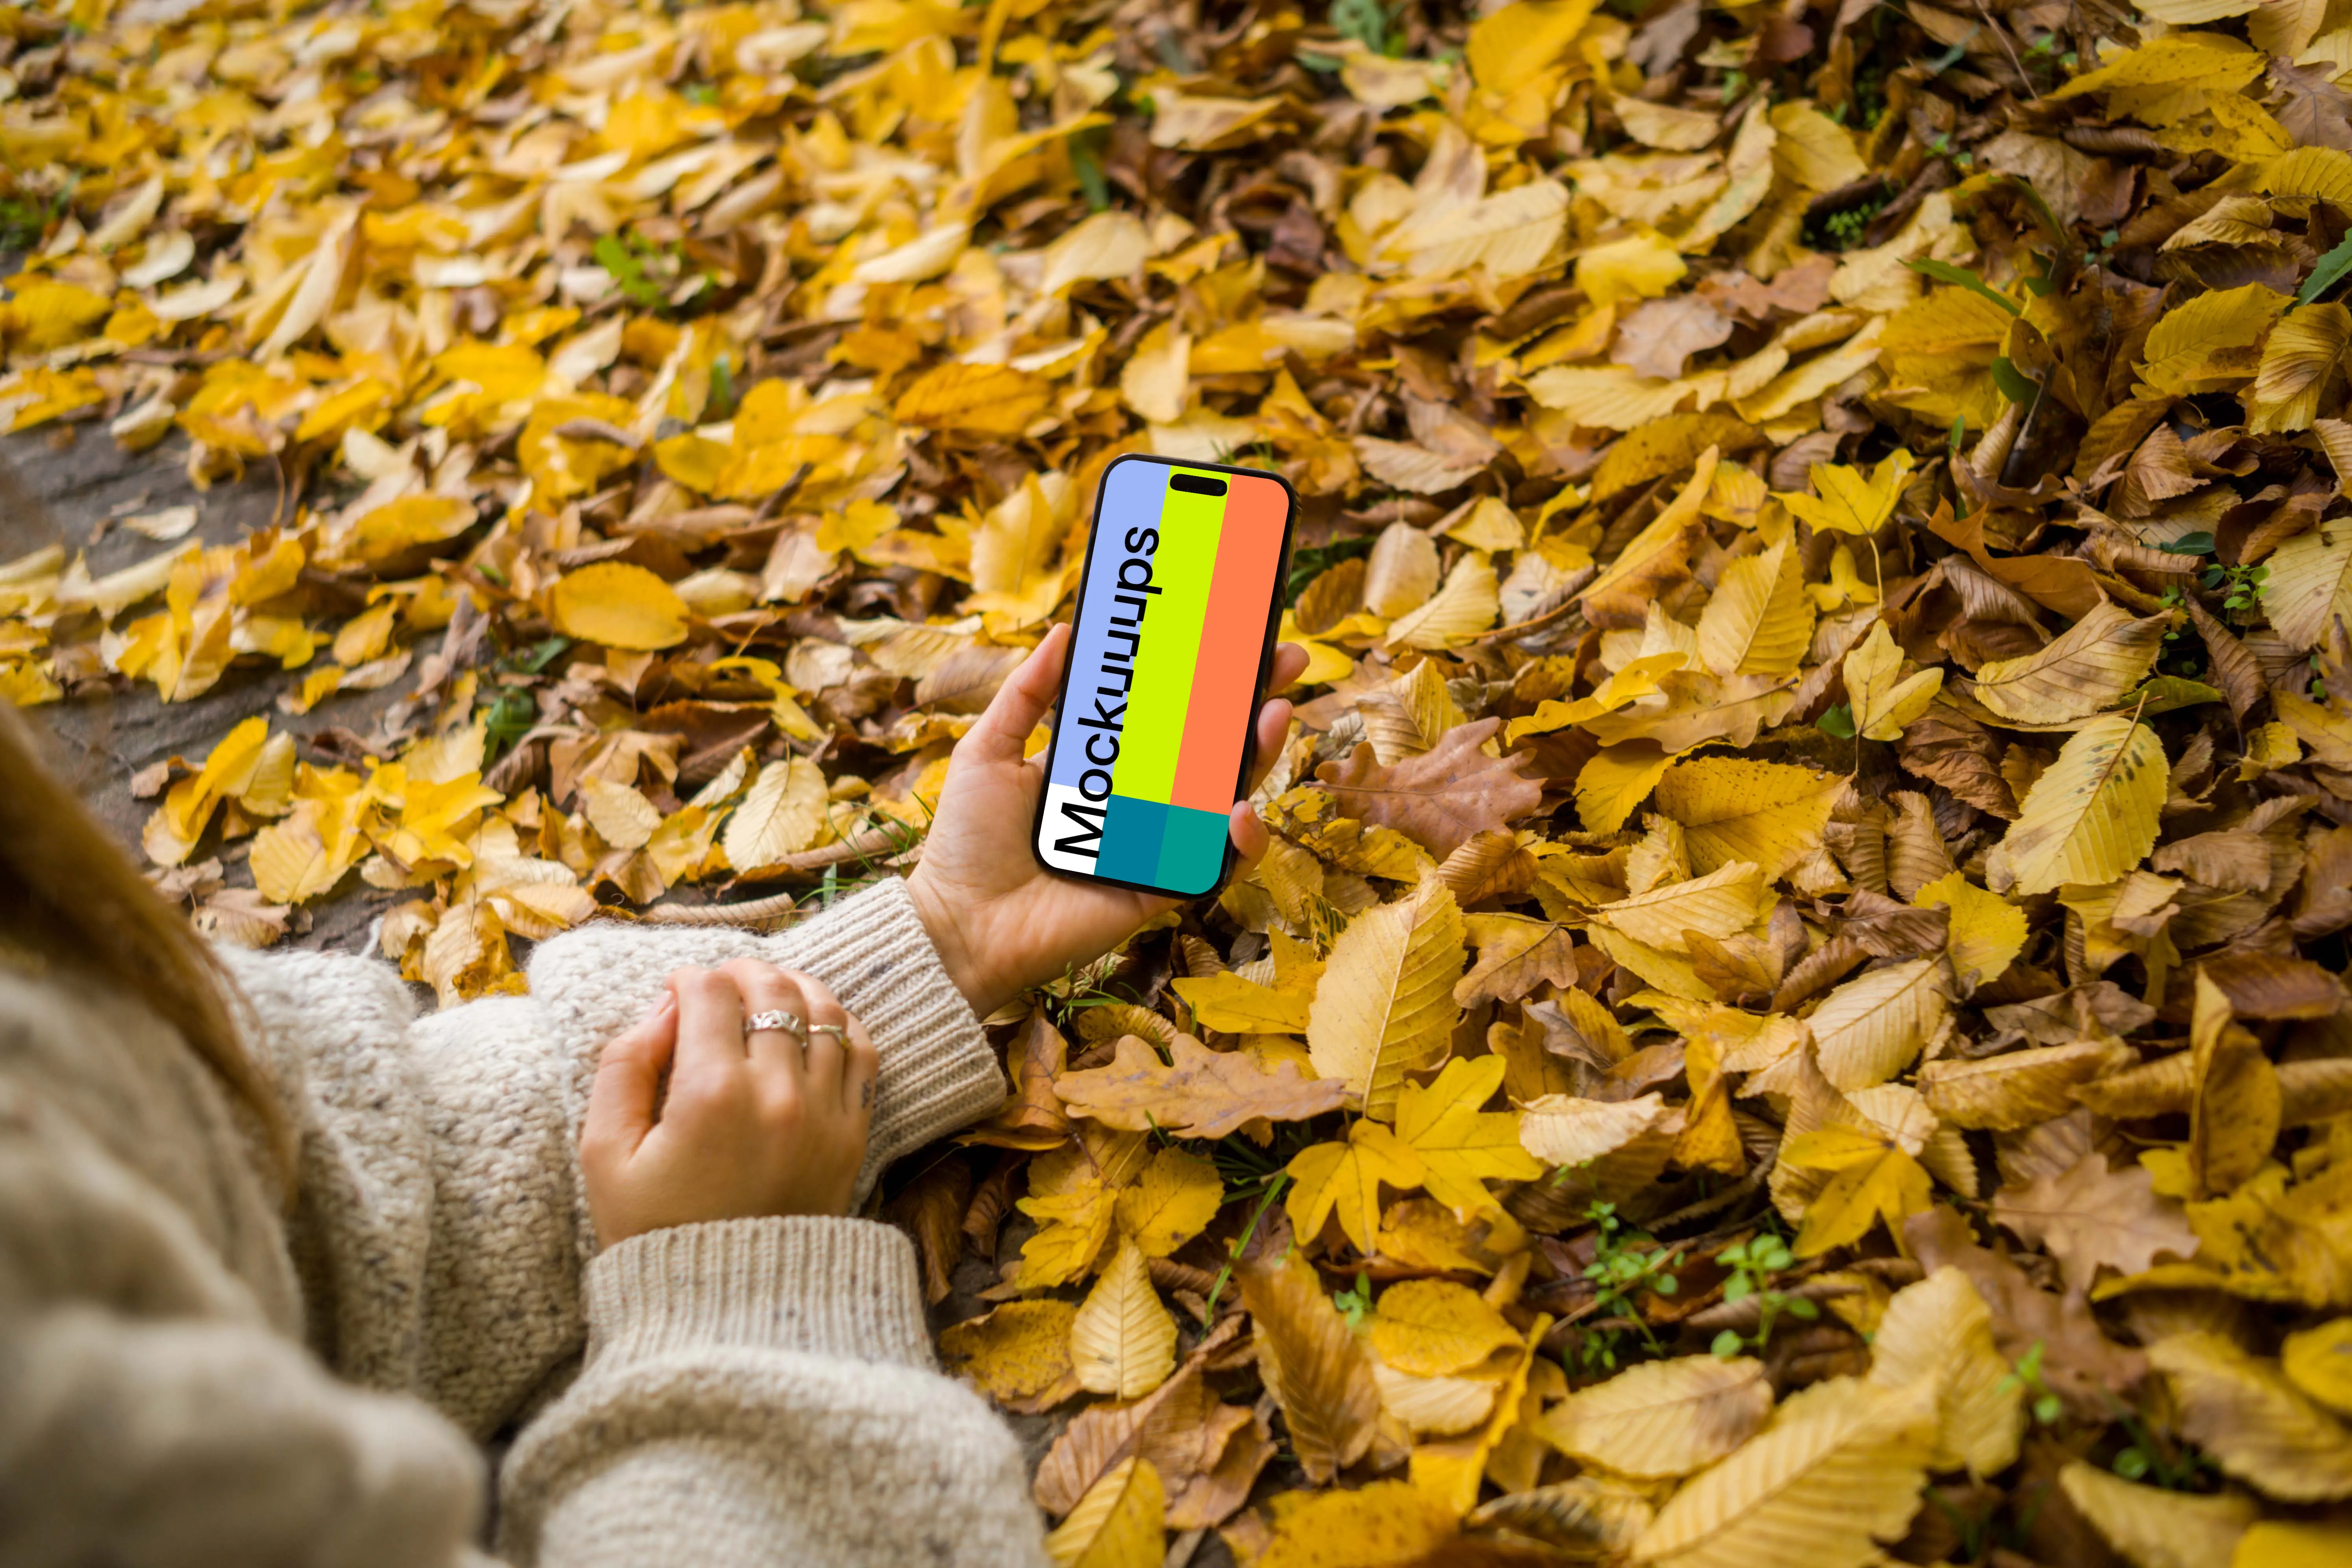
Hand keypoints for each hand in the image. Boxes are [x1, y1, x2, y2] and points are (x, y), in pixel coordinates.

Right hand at [581, 959, 879, 1245]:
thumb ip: (623, 1068)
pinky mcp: (853, 1134)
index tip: (675, 991)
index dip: (687, 978)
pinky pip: (862, 1052)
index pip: (709, 992)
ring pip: (824, 1009)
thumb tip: (663, 1010)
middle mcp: (778, 1094)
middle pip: (771, 989)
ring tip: (765, 994)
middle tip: (719, 983)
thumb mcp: (605, 1155)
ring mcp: (825, 1113)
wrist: (728, 1309)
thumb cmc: (654, 1232)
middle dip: (740, 971)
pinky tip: (813, 1024)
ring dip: (793, 986)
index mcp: (711, 1094)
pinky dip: (839, 1023)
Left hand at [906, 622, 1309, 1018]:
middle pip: (1209, 748)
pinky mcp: (1160, 889)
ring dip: (1258, 757)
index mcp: (1101, 766)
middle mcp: (1135, 802)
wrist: (959, 923)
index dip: (1201, 679)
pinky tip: (1239, 808)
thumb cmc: (967, 841)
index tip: (1233, 637)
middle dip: (1252, 703)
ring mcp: (1153, 845)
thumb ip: (1027, 692)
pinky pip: (1215, 864)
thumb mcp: (989, 749)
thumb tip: (1065, 629)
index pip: (1164, 714)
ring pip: (1225, 797)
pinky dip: (1238, 841)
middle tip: (1285, 660)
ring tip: (1275, 714)